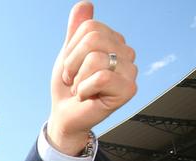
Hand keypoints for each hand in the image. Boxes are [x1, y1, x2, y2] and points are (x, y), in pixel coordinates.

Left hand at [48, 1, 136, 155]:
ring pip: (96, 58)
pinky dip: (85, 89)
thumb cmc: (68, 86)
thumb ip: (76, 30)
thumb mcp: (68, 53)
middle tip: (74, 79)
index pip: (89, 28)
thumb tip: (85, 4)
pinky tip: (88, 96)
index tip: (71, 66)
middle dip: (72, 62)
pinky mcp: (129, 89)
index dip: (71, 49)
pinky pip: (102, 77)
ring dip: (78, 78)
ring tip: (81, 89)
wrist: (65, 114)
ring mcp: (130, 71)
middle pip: (93, 39)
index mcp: (113, 41)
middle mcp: (126, 53)